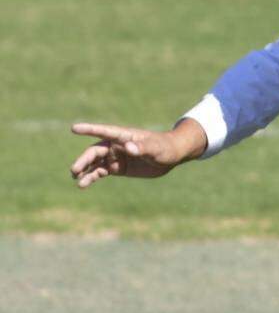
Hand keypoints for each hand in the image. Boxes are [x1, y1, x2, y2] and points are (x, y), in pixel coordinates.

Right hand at [69, 119, 207, 187]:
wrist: (171, 156)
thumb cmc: (164, 147)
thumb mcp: (155, 148)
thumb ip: (142, 147)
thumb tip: (128, 147)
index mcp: (123, 136)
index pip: (104, 132)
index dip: (89, 129)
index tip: (74, 128)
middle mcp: (116, 145)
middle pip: (95, 151)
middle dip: (84, 160)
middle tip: (75, 169)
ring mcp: (115, 156)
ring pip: (94, 162)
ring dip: (84, 170)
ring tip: (76, 178)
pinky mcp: (117, 167)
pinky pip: (100, 172)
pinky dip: (91, 177)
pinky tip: (83, 184)